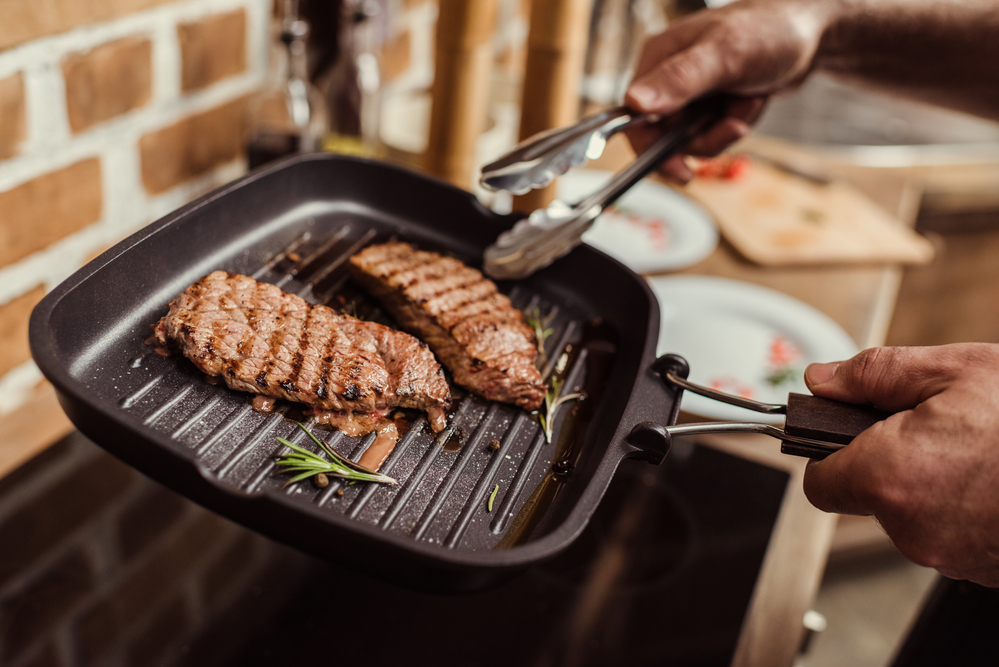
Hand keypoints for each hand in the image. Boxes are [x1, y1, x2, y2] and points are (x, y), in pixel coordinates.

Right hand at [624, 0, 832, 181]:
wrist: (812, 31)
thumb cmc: (769, 30)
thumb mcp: (725, 55)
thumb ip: (679, 79)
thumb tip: (635, 103)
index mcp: (657, 59)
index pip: (633, 118)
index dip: (652, 148)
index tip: (679, 168)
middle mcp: (666, 76)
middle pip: (665, 135)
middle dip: (704, 137)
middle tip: (734, 126)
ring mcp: (689, 92)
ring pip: (692, 138)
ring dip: (725, 130)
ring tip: (748, 102)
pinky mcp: (709, 102)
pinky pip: (712, 132)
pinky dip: (735, 124)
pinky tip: (751, 102)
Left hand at [803, 344, 998, 586]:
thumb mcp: (953, 371)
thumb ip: (872, 375)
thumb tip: (822, 380)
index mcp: (889, 478)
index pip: (819, 481)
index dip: (830, 451)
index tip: (848, 430)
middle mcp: (911, 528)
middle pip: (867, 495)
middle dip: (887, 459)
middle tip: (934, 426)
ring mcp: (949, 555)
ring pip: (910, 514)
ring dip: (929, 481)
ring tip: (976, 450)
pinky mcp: (980, 568)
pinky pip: (948, 533)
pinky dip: (961, 506)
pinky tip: (991, 478)